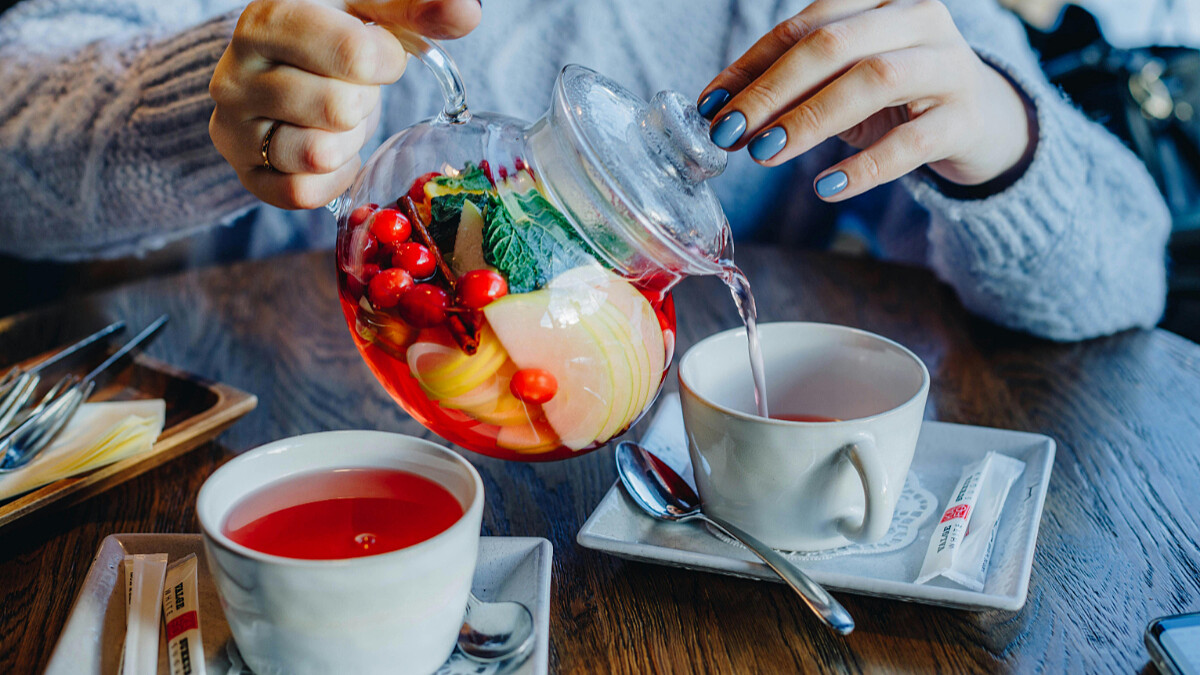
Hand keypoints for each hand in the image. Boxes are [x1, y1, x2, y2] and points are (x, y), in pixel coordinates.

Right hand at [209, 0, 480, 209]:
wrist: (280, 71)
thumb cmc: (333, 33)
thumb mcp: (370, 8)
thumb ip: (416, 5)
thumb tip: (466, 12)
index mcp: (265, 22)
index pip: (353, 54)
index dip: (386, 59)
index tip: (378, 53)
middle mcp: (234, 76)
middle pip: (337, 108)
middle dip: (363, 102)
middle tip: (352, 87)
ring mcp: (234, 130)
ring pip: (317, 156)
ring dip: (348, 141)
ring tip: (338, 118)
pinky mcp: (247, 176)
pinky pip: (303, 193)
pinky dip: (335, 177)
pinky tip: (335, 151)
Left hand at [697, 0, 1033, 200]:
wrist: (980, 121)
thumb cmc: (895, 97)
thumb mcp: (840, 81)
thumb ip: (787, 85)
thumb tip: (718, 110)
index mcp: (877, 0)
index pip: (803, 26)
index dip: (751, 66)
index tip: (711, 106)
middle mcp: (917, 18)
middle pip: (833, 46)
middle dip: (772, 92)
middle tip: (731, 133)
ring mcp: (948, 66)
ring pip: (872, 82)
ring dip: (810, 119)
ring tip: (766, 153)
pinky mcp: (965, 118)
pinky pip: (911, 142)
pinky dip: (864, 167)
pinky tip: (826, 187)